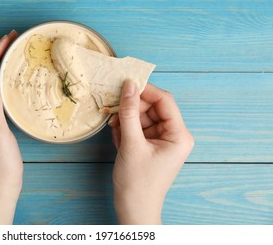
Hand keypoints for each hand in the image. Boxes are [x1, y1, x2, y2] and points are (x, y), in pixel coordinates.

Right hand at [108, 80, 193, 223]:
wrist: (133, 209)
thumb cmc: (137, 182)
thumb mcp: (131, 144)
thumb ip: (129, 112)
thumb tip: (129, 85)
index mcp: (179, 135)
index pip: (164, 101)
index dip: (145, 90)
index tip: (125, 84)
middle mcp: (174, 135)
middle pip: (152, 107)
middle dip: (132, 108)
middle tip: (114, 110)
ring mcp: (162, 140)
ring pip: (142, 117)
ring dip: (126, 119)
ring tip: (114, 128)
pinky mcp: (150, 145)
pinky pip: (138, 128)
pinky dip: (126, 129)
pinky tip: (118, 138)